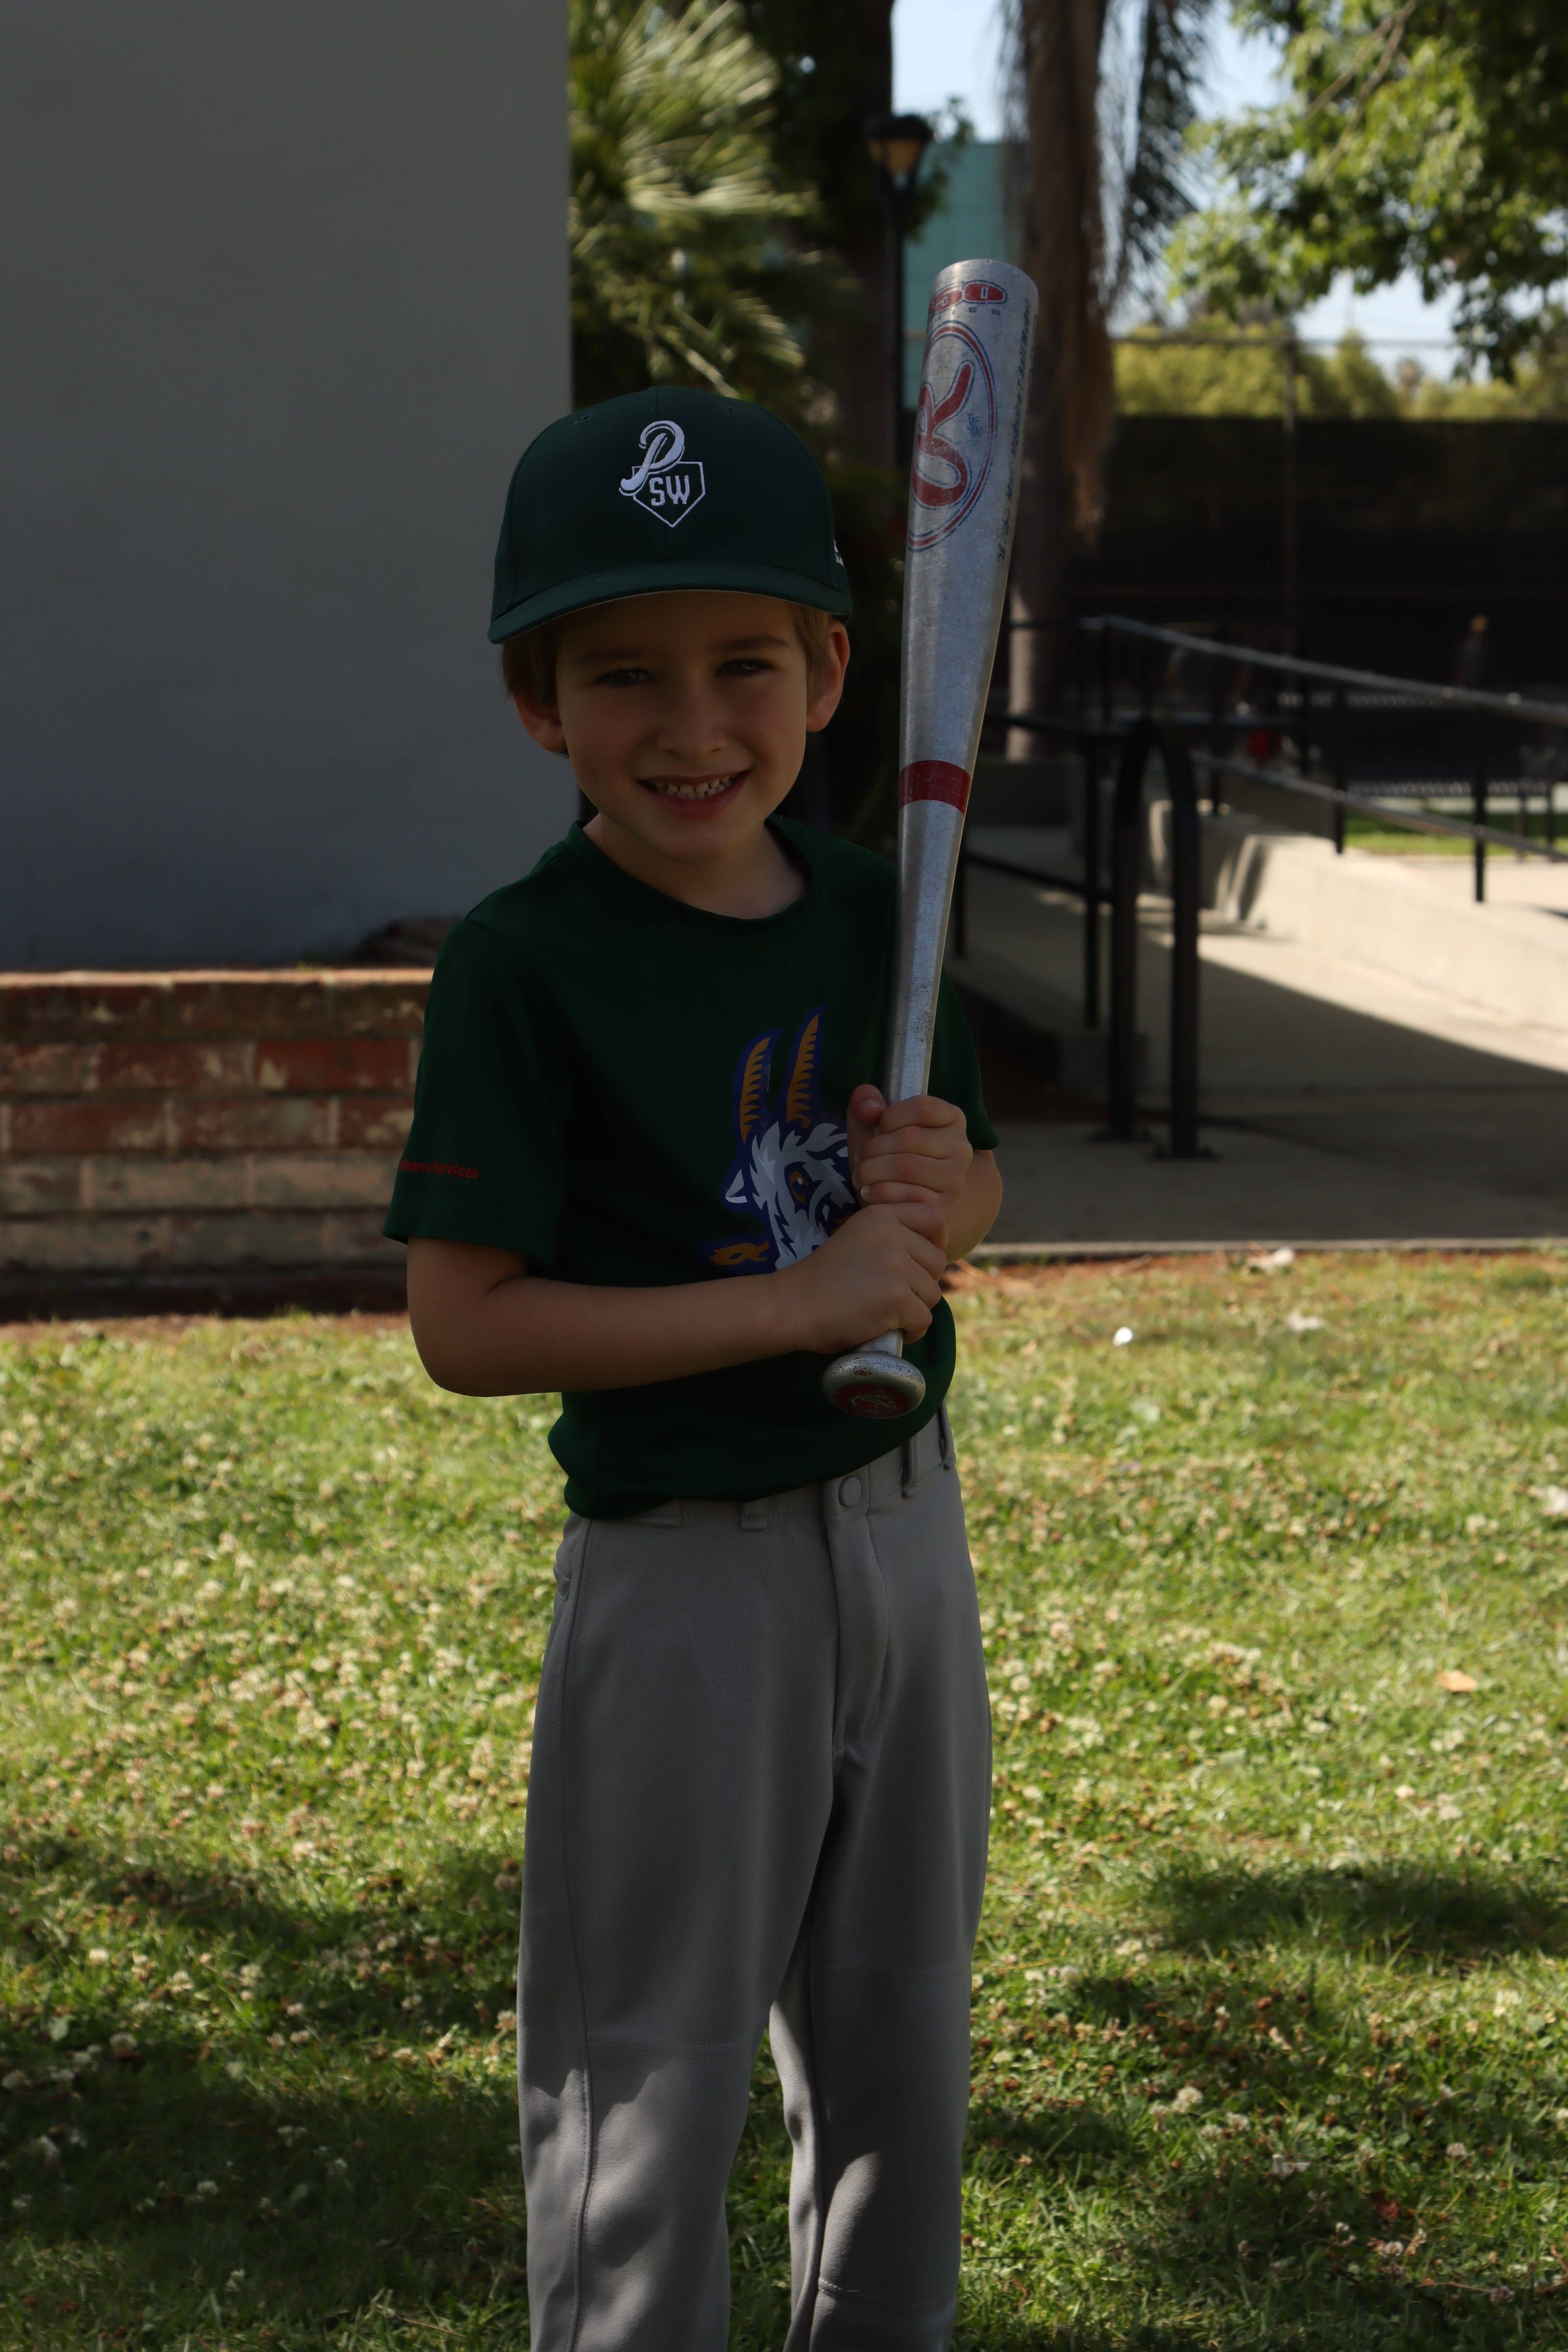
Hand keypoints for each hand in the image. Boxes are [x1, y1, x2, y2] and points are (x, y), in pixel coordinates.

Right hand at [776, 1203, 947, 1353]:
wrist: (792, 1305)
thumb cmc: (821, 1278)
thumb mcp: (856, 1237)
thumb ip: (890, 1236)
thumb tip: (932, 1252)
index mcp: (881, 1215)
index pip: (935, 1217)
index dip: (934, 1242)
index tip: (917, 1262)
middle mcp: (892, 1235)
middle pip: (937, 1261)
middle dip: (921, 1282)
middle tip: (893, 1295)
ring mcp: (895, 1266)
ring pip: (933, 1293)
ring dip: (915, 1308)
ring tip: (886, 1314)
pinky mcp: (896, 1298)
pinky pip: (923, 1320)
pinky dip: (910, 1331)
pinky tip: (887, 1329)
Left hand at [848, 1085, 972, 1251]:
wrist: (901, 1198)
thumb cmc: (887, 1154)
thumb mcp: (873, 1125)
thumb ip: (866, 1103)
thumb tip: (870, 1109)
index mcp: (952, 1118)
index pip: (922, 1107)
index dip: (890, 1116)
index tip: (878, 1127)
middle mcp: (961, 1147)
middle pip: (910, 1137)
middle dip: (873, 1147)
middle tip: (860, 1156)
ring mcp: (955, 1179)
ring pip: (906, 1166)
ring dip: (872, 1170)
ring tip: (861, 1174)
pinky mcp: (942, 1206)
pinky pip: (905, 1195)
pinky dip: (878, 1193)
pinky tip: (869, 1191)